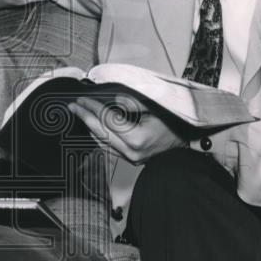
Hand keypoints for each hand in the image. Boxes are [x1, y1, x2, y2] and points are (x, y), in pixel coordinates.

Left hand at [67, 94, 186, 163]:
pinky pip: (109, 147)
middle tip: (74, 106)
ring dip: (89, 127)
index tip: (82, 100)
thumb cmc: (175, 125)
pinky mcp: (130, 160)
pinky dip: (99, 135)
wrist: (187, 146)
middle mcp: (131, 151)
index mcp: (137, 138)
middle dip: (85, 117)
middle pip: (100, 132)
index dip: (93, 108)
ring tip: (80, 114)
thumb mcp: (154, 108)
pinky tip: (93, 127)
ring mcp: (130, 158)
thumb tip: (110, 100)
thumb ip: (131, 104)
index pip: (107, 120)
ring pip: (102, 141)